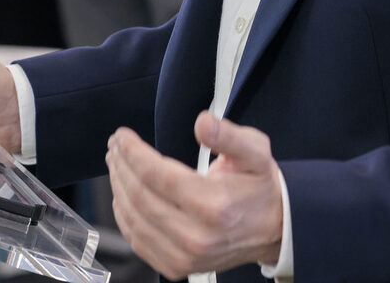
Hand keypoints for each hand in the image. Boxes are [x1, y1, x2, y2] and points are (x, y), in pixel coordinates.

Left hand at [105, 114, 283, 278]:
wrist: (273, 229)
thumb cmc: (259, 188)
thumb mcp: (255, 152)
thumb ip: (228, 135)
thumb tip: (202, 122)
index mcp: (215, 206)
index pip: (156, 176)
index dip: (132, 152)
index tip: (121, 136)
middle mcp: (197, 236)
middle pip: (140, 196)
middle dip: (121, 166)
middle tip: (115, 145)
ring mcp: (186, 256)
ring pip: (134, 219)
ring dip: (118, 187)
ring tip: (116, 164)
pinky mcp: (177, 267)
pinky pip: (137, 241)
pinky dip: (123, 216)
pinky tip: (122, 195)